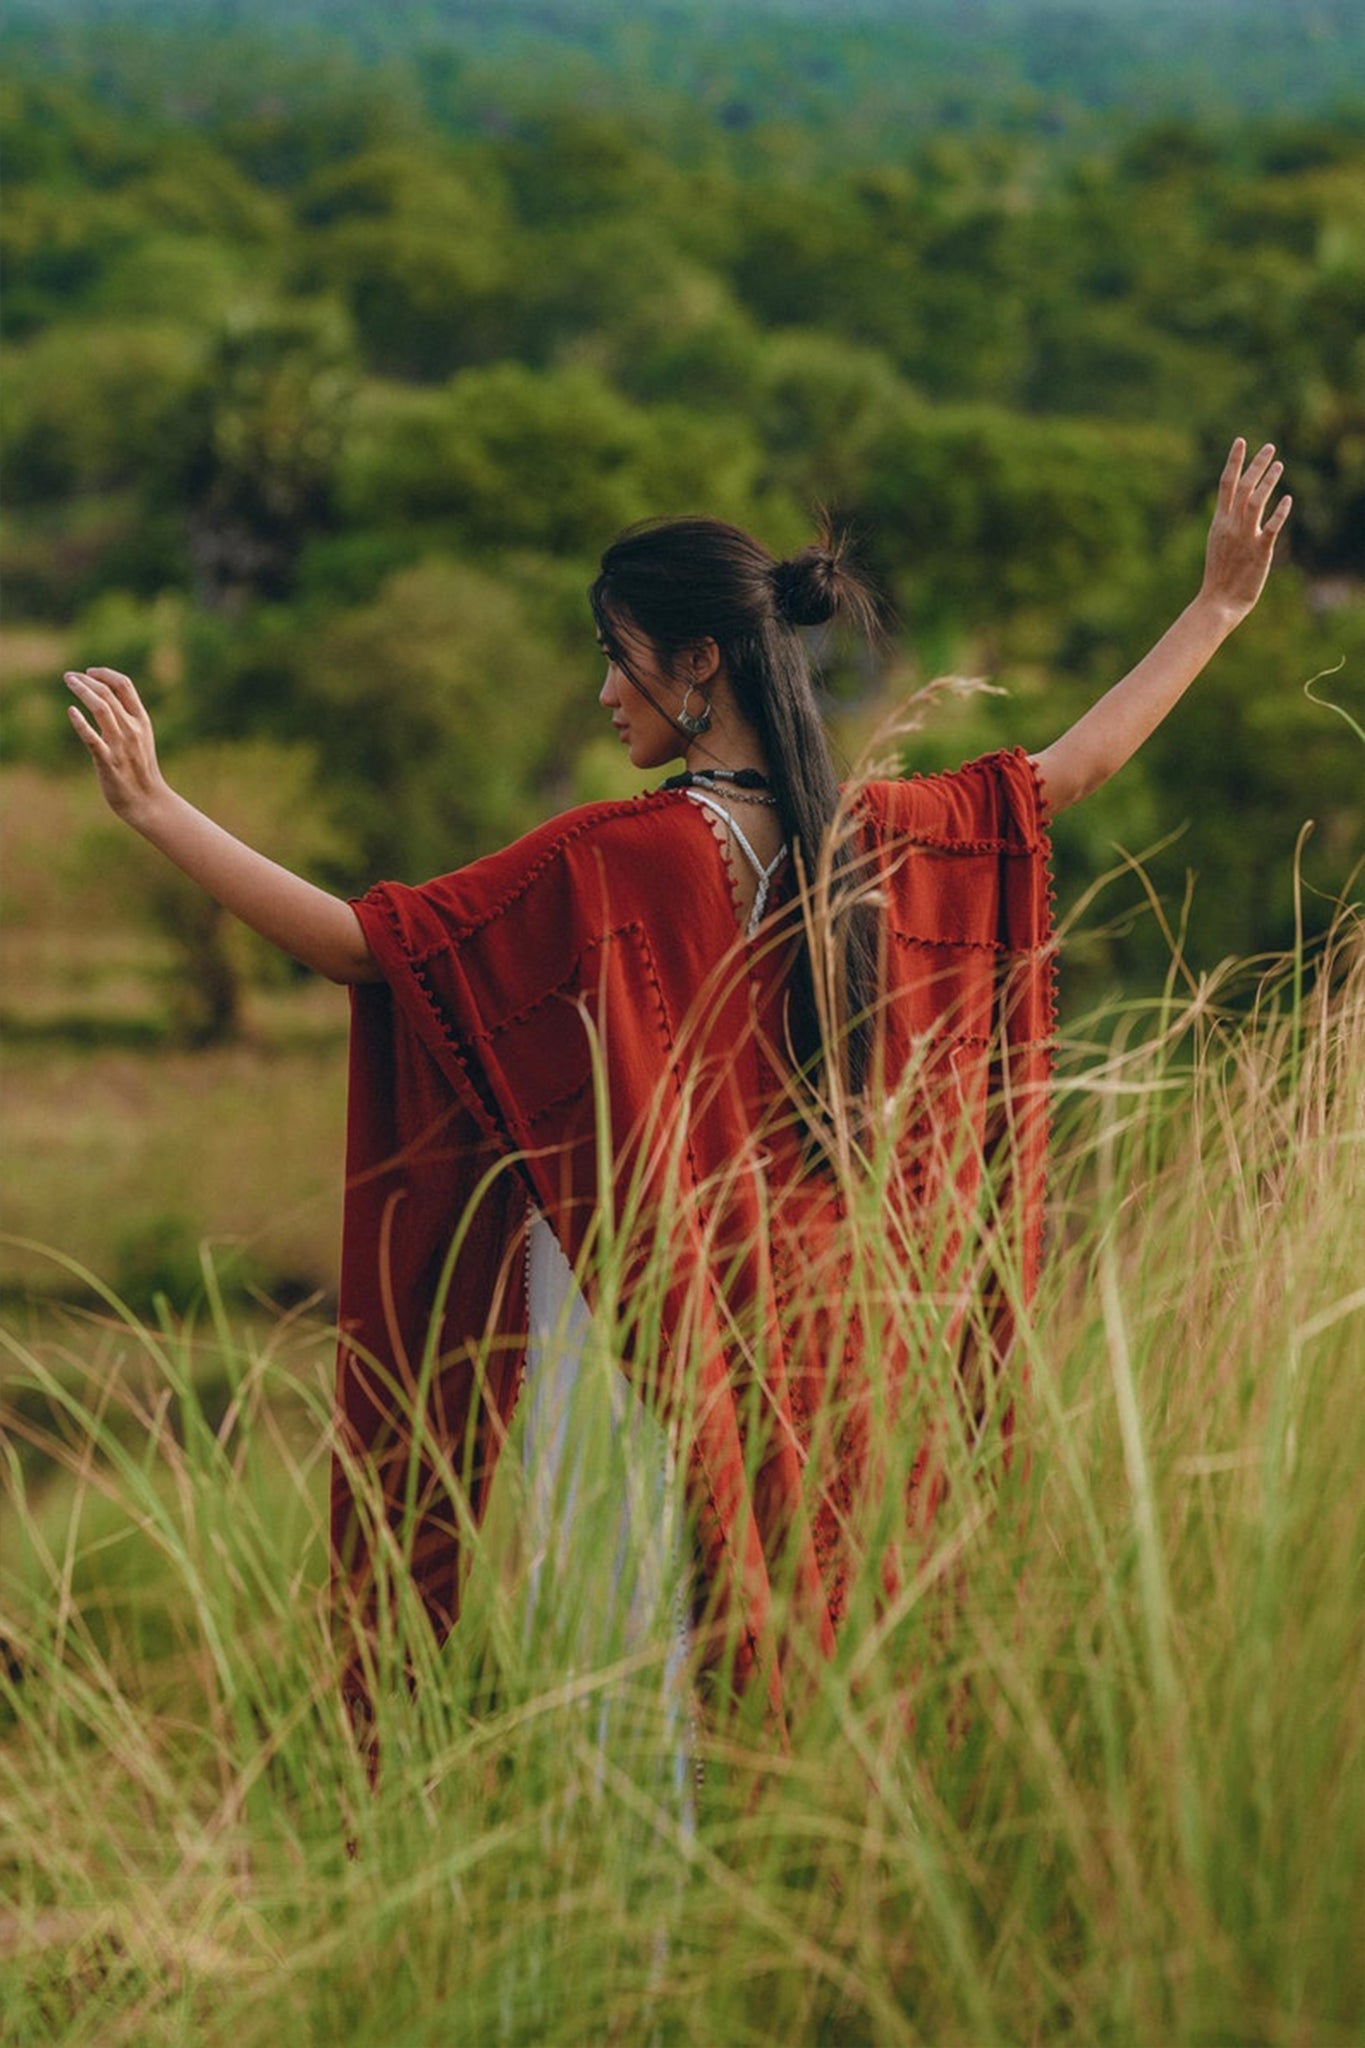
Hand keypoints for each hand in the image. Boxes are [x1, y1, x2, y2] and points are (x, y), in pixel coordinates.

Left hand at [65, 667, 169, 828]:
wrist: (147, 801)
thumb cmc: (140, 769)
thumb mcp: (141, 738)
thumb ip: (127, 718)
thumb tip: (106, 699)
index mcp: (142, 720)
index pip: (124, 685)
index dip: (105, 674)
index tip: (89, 672)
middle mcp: (132, 728)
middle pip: (107, 693)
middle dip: (86, 680)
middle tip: (69, 676)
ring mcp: (120, 744)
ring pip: (100, 708)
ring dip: (82, 691)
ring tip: (68, 683)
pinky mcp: (108, 761)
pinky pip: (92, 738)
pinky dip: (80, 723)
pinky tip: (70, 712)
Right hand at [1200, 438, 1291, 621]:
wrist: (1217, 601)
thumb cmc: (1219, 576)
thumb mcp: (1219, 544)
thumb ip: (1228, 525)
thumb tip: (1236, 510)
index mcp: (1219, 522)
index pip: (1225, 484)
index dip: (1233, 461)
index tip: (1240, 441)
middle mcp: (1231, 525)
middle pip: (1243, 487)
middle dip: (1256, 464)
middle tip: (1270, 447)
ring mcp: (1244, 537)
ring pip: (1256, 501)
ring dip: (1268, 480)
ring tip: (1280, 465)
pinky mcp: (1260, 550)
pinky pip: (1271, 527)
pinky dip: (1280, 512)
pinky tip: (1288, 499)